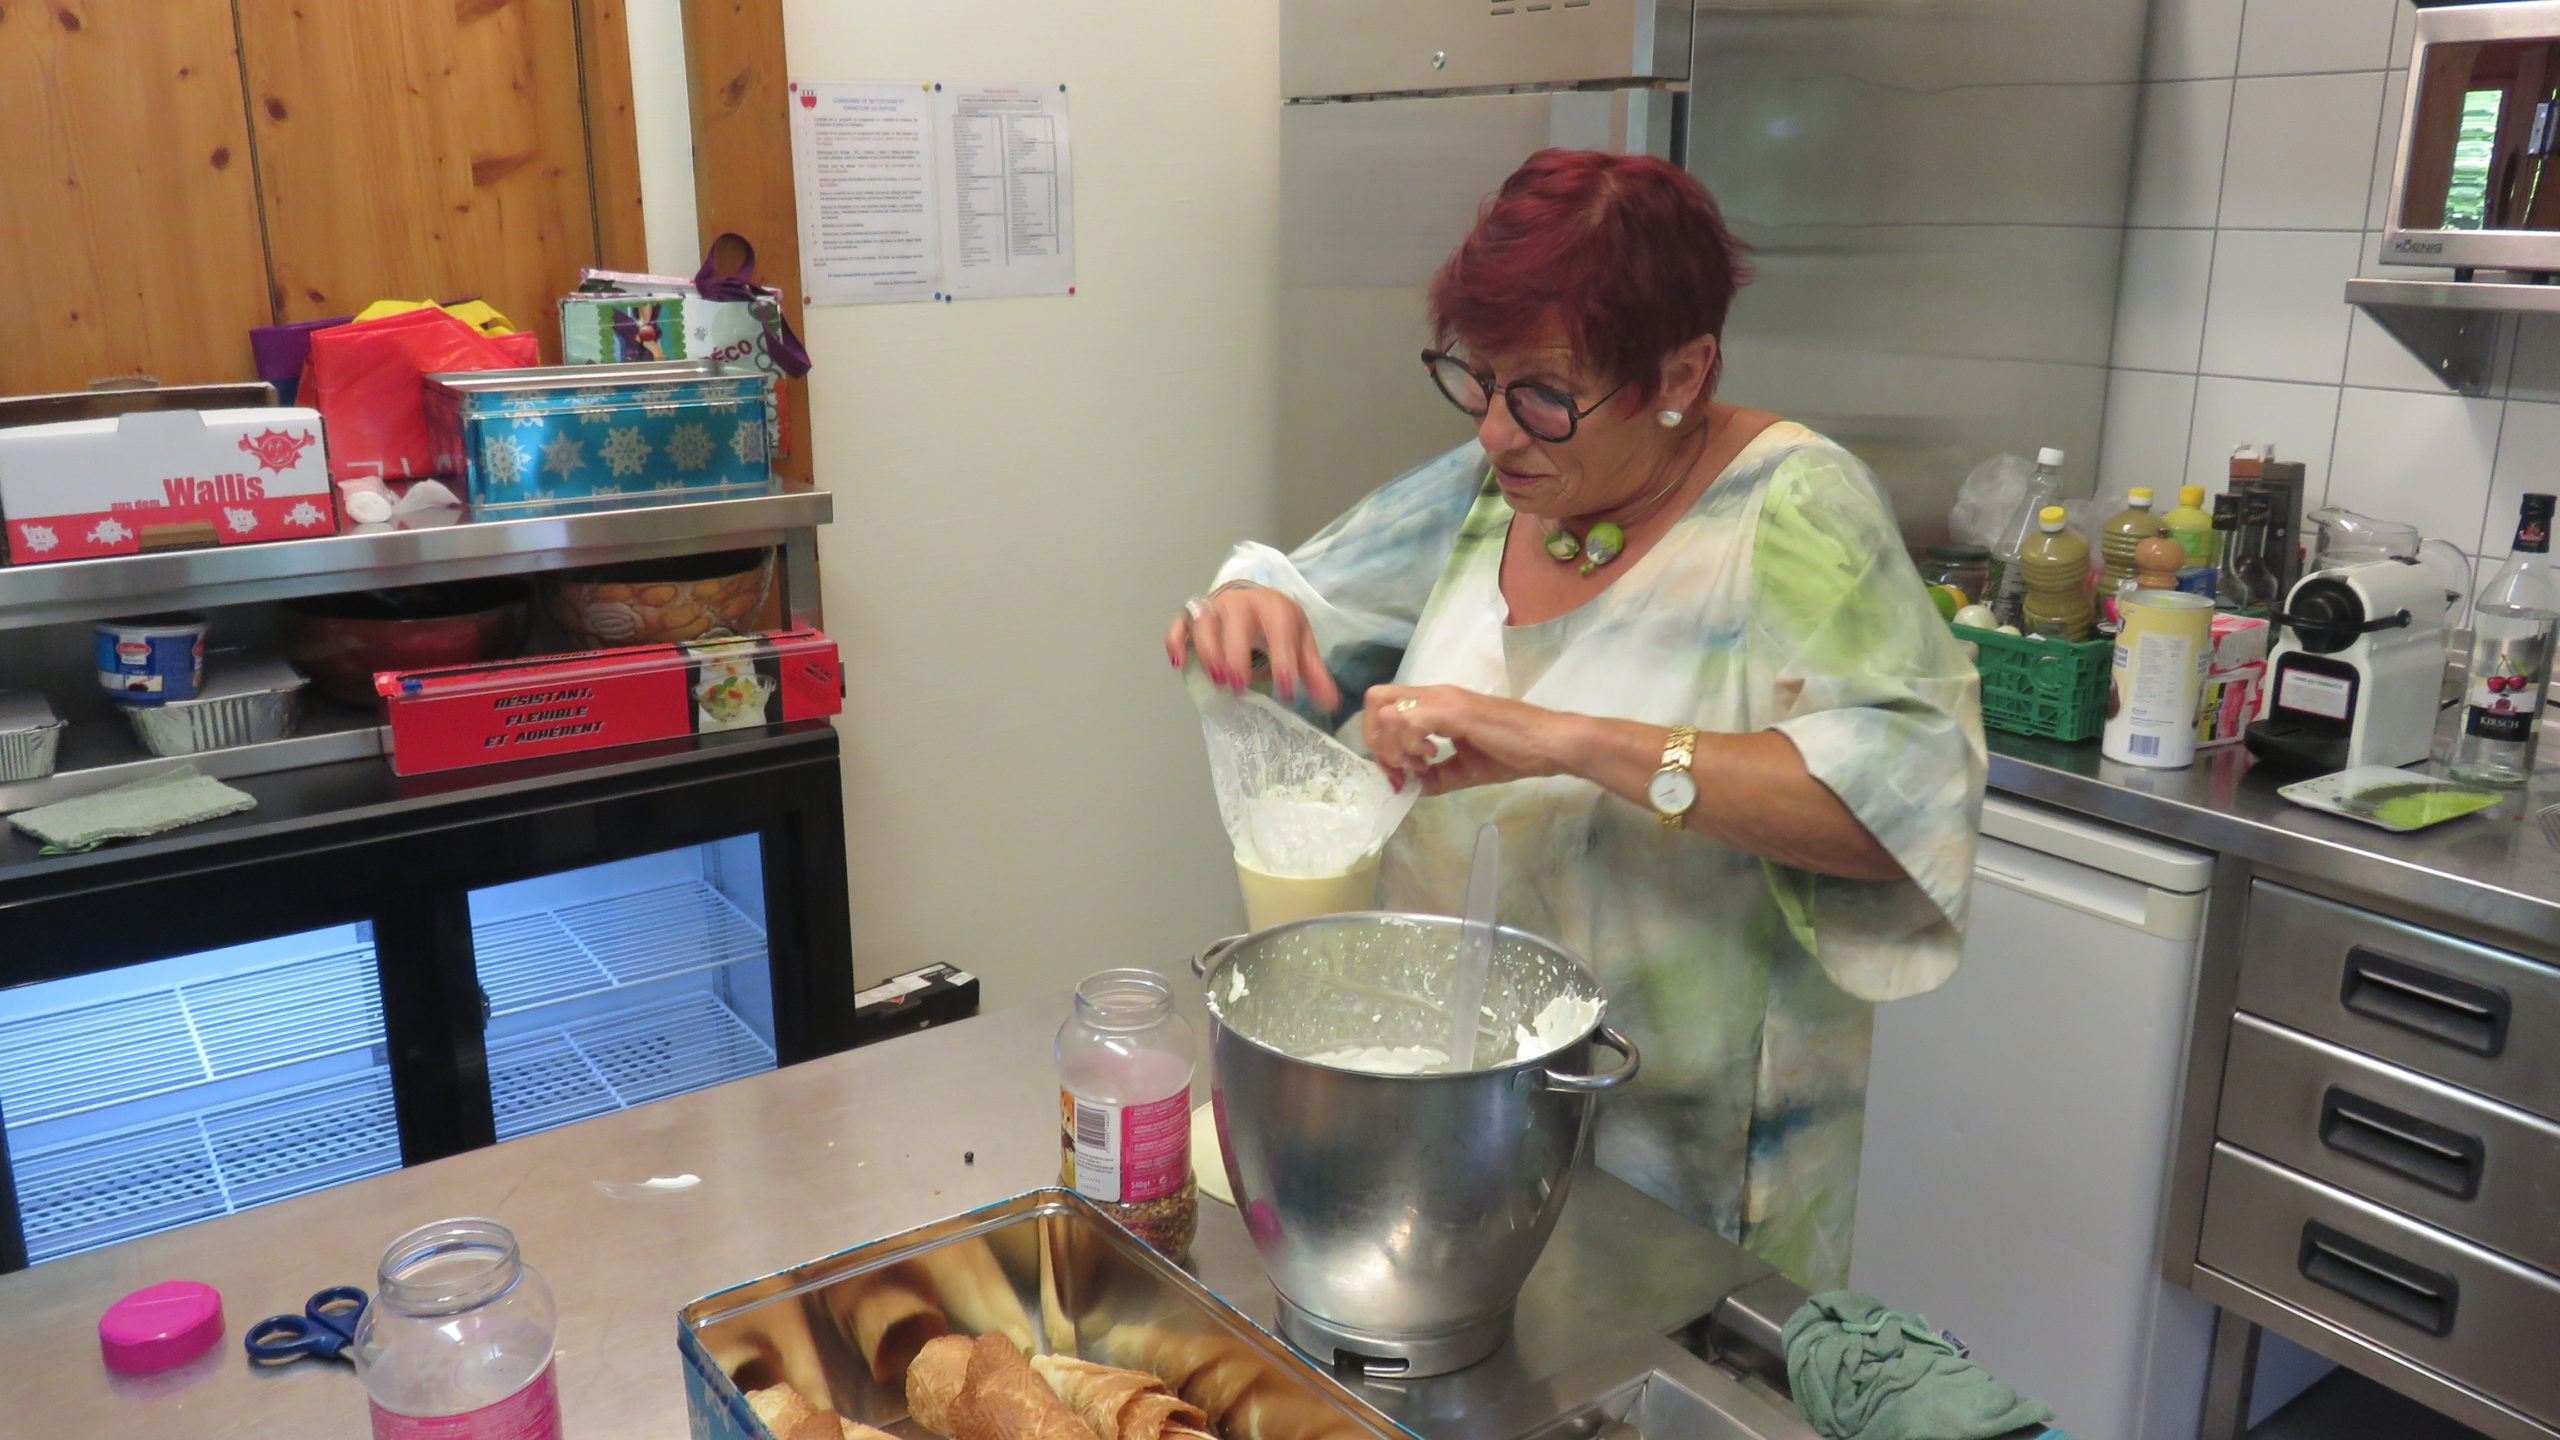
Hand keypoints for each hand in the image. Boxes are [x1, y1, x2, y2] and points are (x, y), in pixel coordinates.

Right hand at [1166, 584, 1341, 710]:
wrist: (1254, 597)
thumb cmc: (1278, 625)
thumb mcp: (1300, 643)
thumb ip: (1313, 672)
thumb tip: (1330, 704)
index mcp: (1274, 607)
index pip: (1279, 632)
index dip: (1283, 662)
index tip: (1287, 692)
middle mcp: (1242, 603)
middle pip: (1235, 624)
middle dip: (1236, 655)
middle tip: (1239, 686)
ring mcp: (1214, 607)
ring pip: (1204, 623)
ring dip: (1207, 651)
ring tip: (1216, 680)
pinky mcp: (1193, 615)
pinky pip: (1179, 623)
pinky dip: (1176, 641)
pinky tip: (1179, 662)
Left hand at [1362, 685, 1577, 794]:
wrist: (1550, 743)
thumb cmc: (1514, 752)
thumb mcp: (1466, 769)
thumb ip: (1436, 777)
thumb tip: (1411, 788)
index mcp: (1435, 702)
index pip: (1384, 705)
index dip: (1380, 741)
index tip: (1400, 772)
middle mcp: (1435, 694)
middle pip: (1375, 700)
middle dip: (1377, 740)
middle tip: (1402, 767)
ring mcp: (1444, 699)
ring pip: (1387, 710)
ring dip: (1394, 745)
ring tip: (1421, 763)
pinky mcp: (1456, 711)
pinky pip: (1410, 721)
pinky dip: (1411, 745)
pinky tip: (1432, 758)